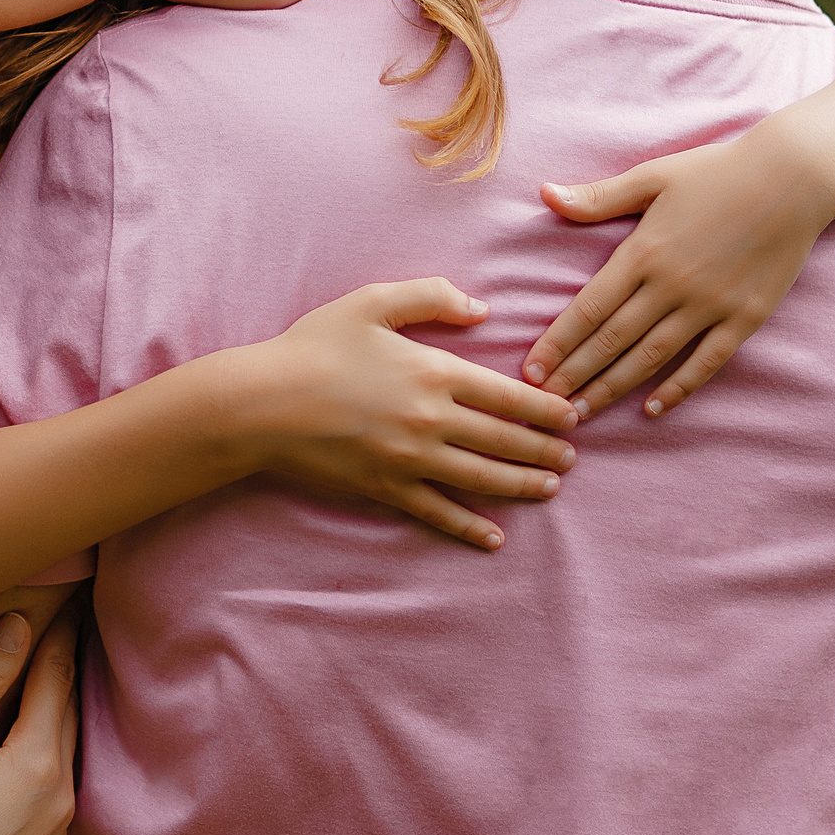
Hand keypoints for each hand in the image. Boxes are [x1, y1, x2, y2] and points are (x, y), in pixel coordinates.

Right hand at [0, 610, 78, 834]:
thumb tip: (17, 624)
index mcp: (37, 760)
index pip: (56, 678)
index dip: (57, 639)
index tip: (63, 606)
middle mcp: (62, 795)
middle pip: (69, 714)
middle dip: (64, 672)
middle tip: (65, 633)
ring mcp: (59, 830)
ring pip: (68, 755)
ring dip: (60, 717)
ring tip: (52, 684)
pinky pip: (60, 793)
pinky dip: (52, 762)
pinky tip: (34, 754)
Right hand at [221, 277, 577, 550]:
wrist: (262, 404)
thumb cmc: (313, 347)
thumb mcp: (371, 302)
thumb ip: (431, 296)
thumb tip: (481, 309)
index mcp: (435, 372)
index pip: (508, 396)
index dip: (546, 409)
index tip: (571, 415)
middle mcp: (432, 420)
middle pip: (505, 440)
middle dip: (544, 450)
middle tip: (572, 458)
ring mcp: (411, 460)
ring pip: (483, 478)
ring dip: (522, 485)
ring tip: (549, 488)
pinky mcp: (387, 490)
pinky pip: (439, 513)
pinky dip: (470, 528)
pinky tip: (494, 537)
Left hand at [524, 129, 834, 418]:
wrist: (795, 176)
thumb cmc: (718, 171)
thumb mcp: (653, 176)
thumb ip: (600, 197)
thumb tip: (546, 195)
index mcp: (644, 251)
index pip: (589, 308)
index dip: (558, 343)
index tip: (531, 369)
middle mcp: (672, 285)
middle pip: (613, 341)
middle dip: (576, 375)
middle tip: (544, 405)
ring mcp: (710, 305)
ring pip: (651, 357)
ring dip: (613, 388)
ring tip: (582, 412)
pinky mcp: (745, 318)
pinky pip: (705, 362)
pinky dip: (678, 388)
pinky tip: (652, 409)